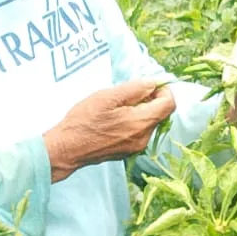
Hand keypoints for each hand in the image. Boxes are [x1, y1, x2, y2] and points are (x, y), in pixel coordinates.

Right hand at [43, 79, 176, 182]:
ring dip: (142, 110)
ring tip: (119, 105)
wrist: (67, 149)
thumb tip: (153, 83)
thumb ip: (135, 89)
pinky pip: (140, 132)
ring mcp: (136, 147)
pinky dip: (134, 121)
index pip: (169, 104)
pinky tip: (116, 118)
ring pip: (150, 122)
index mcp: (141, 123)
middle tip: (130, 93)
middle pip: (160, 114)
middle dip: (151, 99)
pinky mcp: (127, 152)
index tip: (148, 84)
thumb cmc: (85, 120)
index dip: (163, 90)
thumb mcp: (108, 97)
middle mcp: (143, 138)